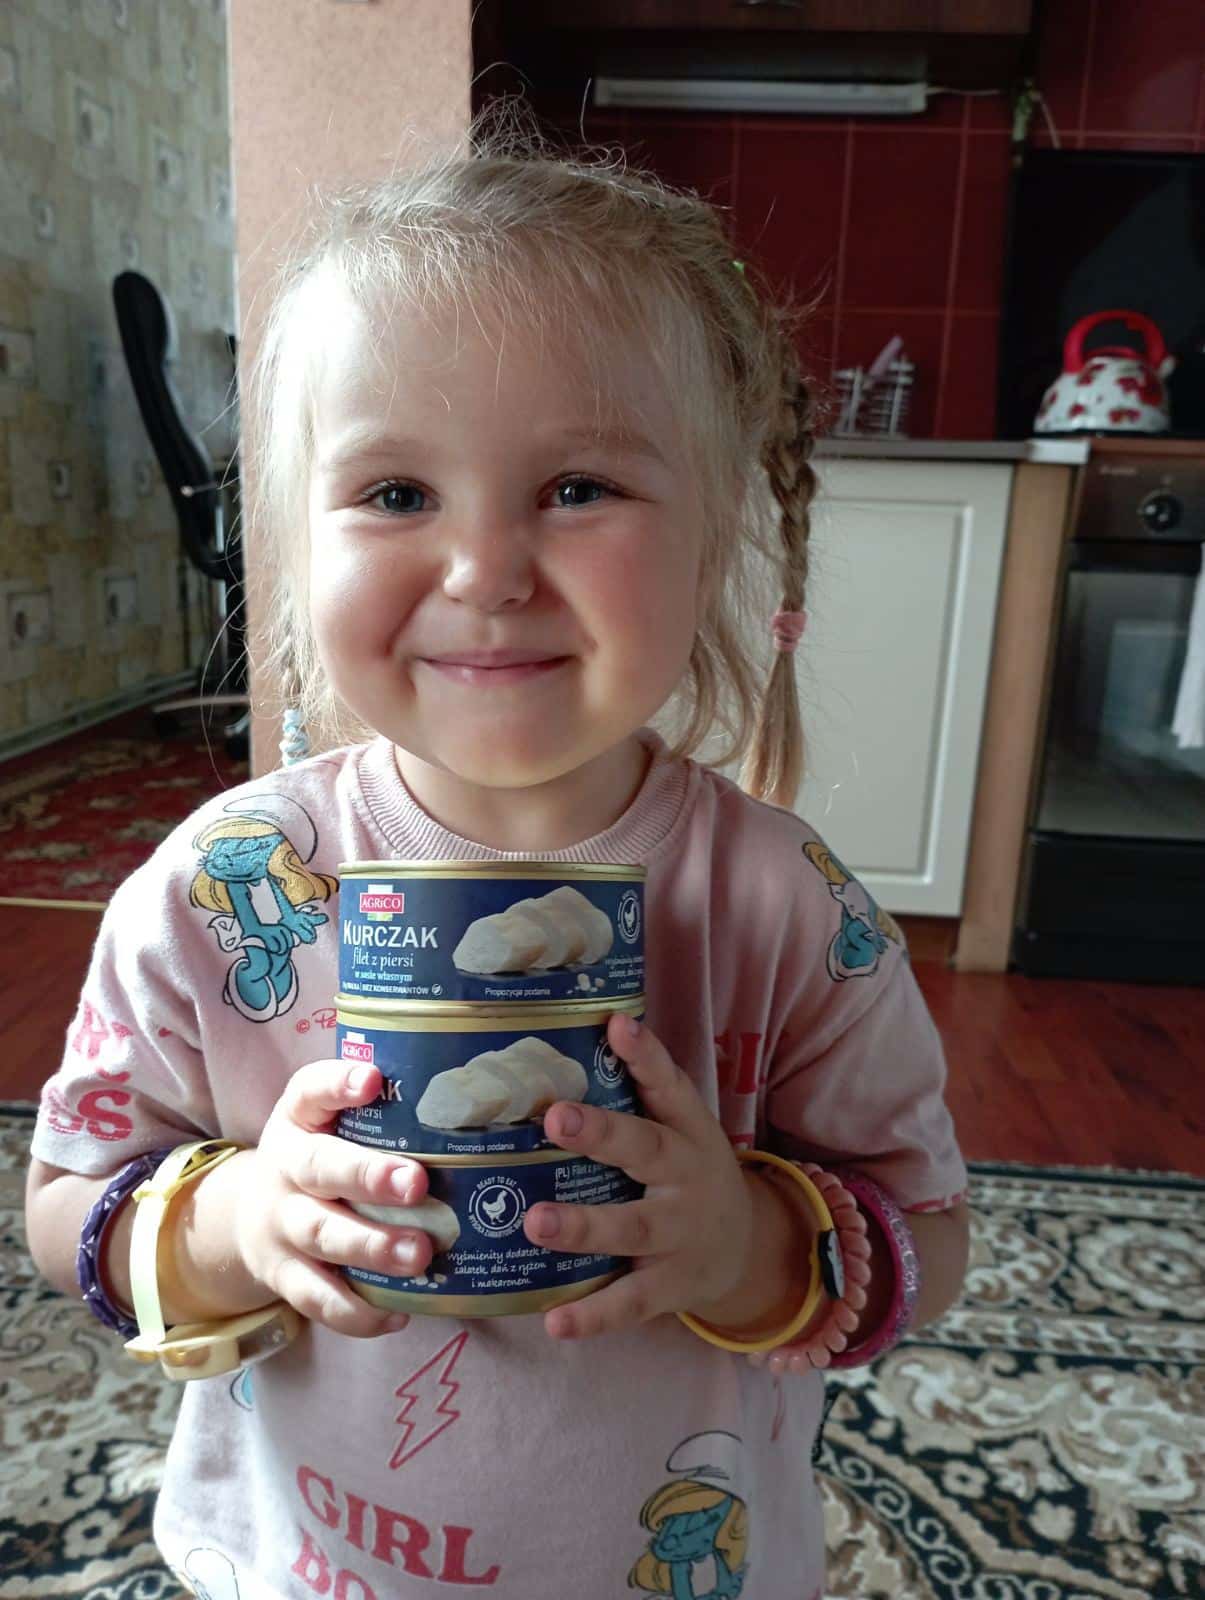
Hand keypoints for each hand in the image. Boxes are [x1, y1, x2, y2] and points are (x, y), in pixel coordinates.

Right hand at [232, 1061, 433, 1336]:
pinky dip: (357, 1311)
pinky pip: (318, 1298)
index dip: (338, 1084)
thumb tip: (467, 1101)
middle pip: (320, 1168)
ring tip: (420, 1253)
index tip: (373, 1080)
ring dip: (373, 1246)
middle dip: (369, 1176)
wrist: (247, 1217)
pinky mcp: (284, 1276)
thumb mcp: (326, 1123)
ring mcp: (281, 1225)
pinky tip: (399, 1312)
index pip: (310, 1091)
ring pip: (323, 1235)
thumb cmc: (318, 1158)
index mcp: (298, 1121)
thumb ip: (378, 1113)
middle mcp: (285, 1169)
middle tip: (417, 1183)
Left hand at [522, 1014, 757, 1339]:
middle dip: (602, 1134)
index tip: (617, 1026)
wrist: (749, 1250)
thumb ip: (645, 1085)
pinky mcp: (670, 1287)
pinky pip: (630, 1301)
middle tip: (556, 1117)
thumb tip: (602, 1019)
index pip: (670, 1086)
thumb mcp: (683, 1127)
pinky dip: (594, 1315)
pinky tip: (554, 1321)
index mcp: (688, 1132)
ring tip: (536, 1221)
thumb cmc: (689, 1173)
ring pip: (633, 1229)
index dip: (646, 1056)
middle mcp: (686, 1178)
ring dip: (584, 1226)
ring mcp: (680, 1235)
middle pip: (646, 1151)